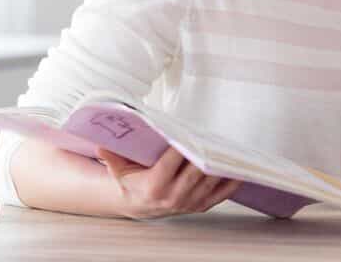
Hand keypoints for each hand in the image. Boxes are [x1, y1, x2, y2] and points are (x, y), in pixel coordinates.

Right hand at [97, 146, 242, 219]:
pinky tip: (240, 170)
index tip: (191, 135)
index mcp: (155, 185)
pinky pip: (220, 194)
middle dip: (206, 155)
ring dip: (221, 167)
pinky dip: (231, 183)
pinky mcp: (200, 205)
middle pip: (195, 172)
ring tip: (231, 150)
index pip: (172, 163)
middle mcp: (173, 196)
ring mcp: (189, 203)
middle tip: (217, 138)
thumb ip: (111, 156)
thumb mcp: (118, 169)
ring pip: (209, 182)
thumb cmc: (131, 182)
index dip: (182, 148)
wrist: (140, 205)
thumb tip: (100, 144)